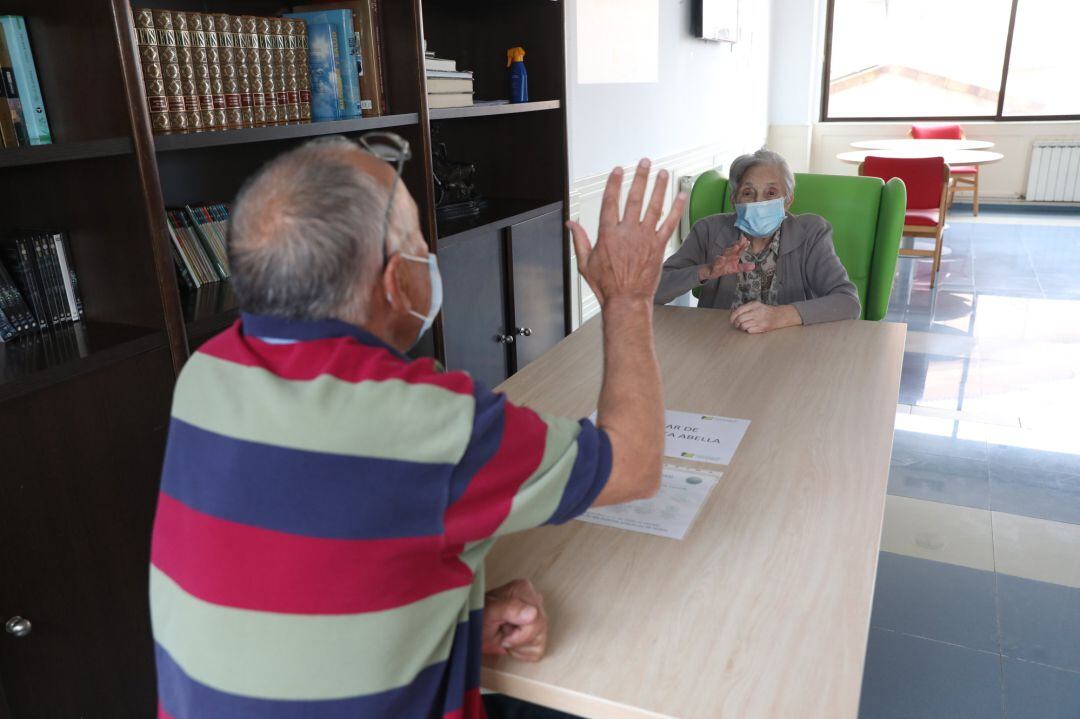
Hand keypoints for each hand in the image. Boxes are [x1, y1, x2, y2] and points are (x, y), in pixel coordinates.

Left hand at [482, 579, 547, 661]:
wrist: (470, 630)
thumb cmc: (476, 617)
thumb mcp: (488, 612)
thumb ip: (510, 609)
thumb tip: (533, 613)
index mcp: (523, 590)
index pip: (538, 619)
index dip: (521, 632)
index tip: (503, 629)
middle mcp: (533, 601)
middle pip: (541, 631)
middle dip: (518, 639)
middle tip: (502, 632)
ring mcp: (536, 617)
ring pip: (540, 642)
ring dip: (518, 645)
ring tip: (505, 635)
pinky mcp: (534, 633)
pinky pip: (538, 651)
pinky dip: (521, 652)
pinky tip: (510, 641)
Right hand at [568, 159, 687, 305]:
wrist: (626, 301)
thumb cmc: (606, 286)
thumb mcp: (585, 263)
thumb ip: (579, 240)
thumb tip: (571, 224)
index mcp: (608, 234)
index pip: (611, 201)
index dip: (614, 183)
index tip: (618, 170)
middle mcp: (628, 232)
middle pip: (634, 198)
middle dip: (639, 177)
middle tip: (644, 163)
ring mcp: (645, 238)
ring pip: (653, 206)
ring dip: (659, 187)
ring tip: (662, 173)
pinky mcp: (659, 247)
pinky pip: (669, 223)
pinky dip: (676, 209)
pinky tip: (680, 196)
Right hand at [699, 238, 755, 281]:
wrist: (711, 272)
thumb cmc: (724, 268)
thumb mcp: (735, 269)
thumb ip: (743, 267)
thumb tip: (753, 265)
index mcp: (732, 256)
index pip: (738, 250)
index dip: (743, 246)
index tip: (748, 241)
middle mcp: (726, 255)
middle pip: (733, 249)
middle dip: (738, 244)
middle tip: (744, 240)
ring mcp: (720, 259)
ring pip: (725, 254)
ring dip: (730, 250)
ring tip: (736, 247)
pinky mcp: (714, 265)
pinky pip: (717, 262)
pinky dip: (719, 260)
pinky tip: (721, 258)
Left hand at [730, 301, 801, 333]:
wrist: (780, 315)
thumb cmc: (766, 311)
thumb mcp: (756, 305)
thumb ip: (745, 308)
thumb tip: (733, 315)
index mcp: (754, 305)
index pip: (738, 311)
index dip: (732, 317)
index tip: (731, 320)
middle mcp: (757, 312)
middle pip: (739, 319)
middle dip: (736, 323)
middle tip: (736, 325)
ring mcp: (760, 320)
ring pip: (743, 326)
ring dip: (742, 327)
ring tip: (744, 326)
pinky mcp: (762, 327)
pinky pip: (749, 330)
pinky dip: (748, 330)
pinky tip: (751, 328)